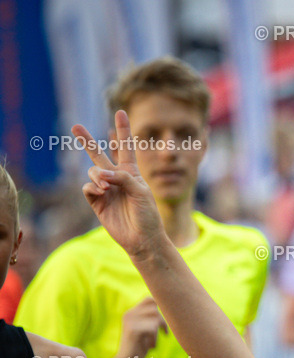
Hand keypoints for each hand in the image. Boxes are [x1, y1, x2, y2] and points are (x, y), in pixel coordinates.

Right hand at [72, 111, 164, 257]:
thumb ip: (122, 177)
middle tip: (75, 125)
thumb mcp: (140, 191)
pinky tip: (101, 192)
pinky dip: (92, 187)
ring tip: (106, 185)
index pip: (126, 147)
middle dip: (87, 141)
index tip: (121, 112)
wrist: (142, 239)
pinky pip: (87, 187)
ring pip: (93, 171)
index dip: (123, 130)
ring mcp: (105, 189)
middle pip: (99, 155)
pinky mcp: (96, 202)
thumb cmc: (147, 215)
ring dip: (97, 175)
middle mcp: (116, 178)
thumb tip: (101, 174)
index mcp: (131, 173)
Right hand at [116, 298, 167, 357]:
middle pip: (156, 309)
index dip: (160, 308)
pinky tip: (151, 346)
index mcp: (131, 313)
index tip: (162, 323)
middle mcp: (129, 314)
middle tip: (163, 333)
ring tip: (154, 341)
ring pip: (156, 318)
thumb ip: (151, 319)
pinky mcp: (133, 330)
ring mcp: (130, 321)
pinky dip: (155, 338)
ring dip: (160, 330)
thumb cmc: (139, 347)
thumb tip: (171, 308)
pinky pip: (153, 328)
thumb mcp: (145, 330)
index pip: (149, 300)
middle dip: (163, 322)